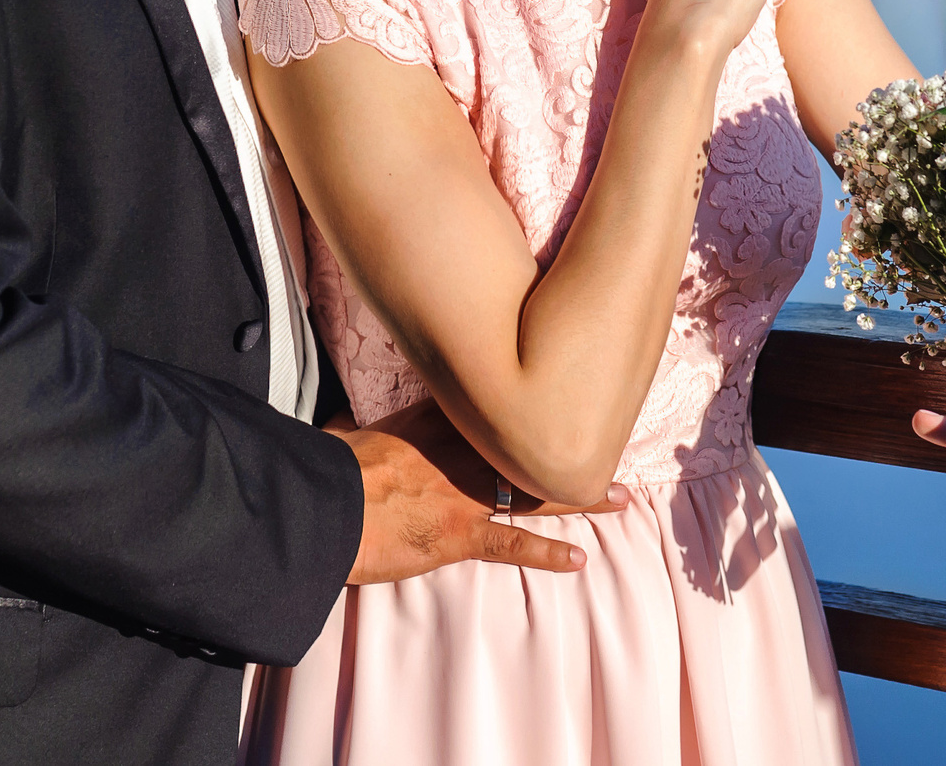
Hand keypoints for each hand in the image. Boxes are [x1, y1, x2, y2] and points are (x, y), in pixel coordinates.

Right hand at [339, 398, 629, 585]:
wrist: (325, 505)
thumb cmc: (327, 469)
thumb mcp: (345, 437)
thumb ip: (356, 432)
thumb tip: (334, 428)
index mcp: (433, 422)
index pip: (489, 400)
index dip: (526, 396)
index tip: (557, 385)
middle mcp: (461, 452)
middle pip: (528, 443)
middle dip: (571, 444)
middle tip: (612, 439)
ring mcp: (466, 494)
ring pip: (536, 490)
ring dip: (580, 497)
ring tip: (620, 499)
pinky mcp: (460, 535)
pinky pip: (512, 545)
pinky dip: (546, 554)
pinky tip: (577, 560)